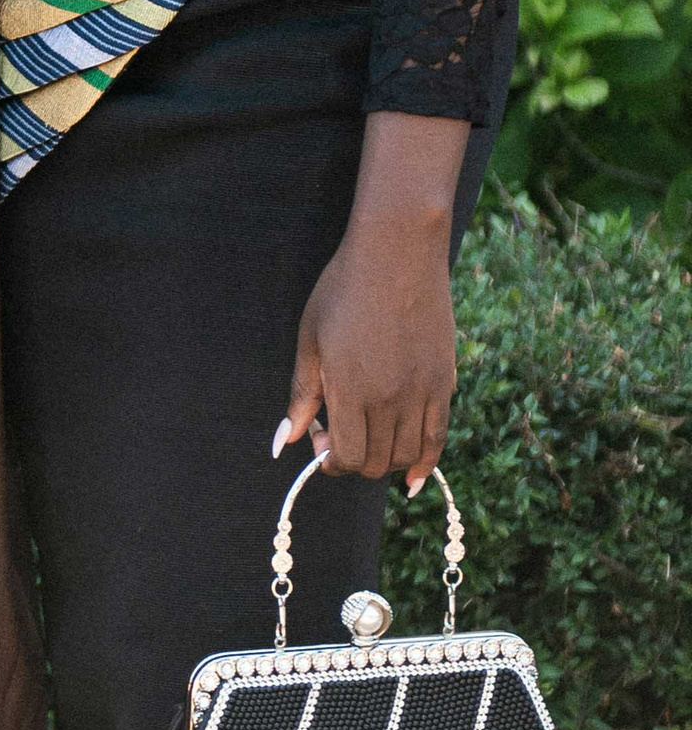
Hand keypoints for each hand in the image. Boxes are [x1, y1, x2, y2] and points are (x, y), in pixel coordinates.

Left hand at [278, 111, 466, 490]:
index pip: (346, 457)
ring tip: (368, 437)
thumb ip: (301, 395)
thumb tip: (284, 442)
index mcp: (351, 387)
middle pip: (374, 462)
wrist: (397, 252)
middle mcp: (390, 397)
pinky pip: (438, 438)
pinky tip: (411, 476)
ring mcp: (422, 392)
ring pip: (405, 456)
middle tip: (339, 433)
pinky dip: (424, 462)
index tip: (321, 439)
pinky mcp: (445, 382)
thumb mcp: (310, 340)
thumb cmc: (343, 289)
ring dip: (383, 462)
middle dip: (352, 461)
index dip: (330, 460)